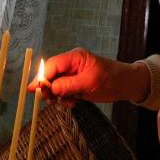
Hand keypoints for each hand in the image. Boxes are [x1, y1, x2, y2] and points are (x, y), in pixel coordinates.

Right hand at [28, 47, 149, 105]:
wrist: (126, 85)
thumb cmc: (112, 78)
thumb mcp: (90, 82)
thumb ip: (69, 85)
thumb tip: (51, 88)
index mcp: (75, 57)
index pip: (52, 65)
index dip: (42, 77)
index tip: (34, 90)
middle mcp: (71, 64)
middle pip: (51, 75)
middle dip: (48, 88)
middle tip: (50, 101)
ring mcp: (73, 74)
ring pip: (55, 85)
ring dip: (57, 95)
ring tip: (67, 102)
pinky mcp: (75, 84)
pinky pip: (63, 91)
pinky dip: (64, 98)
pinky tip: (72, 102)